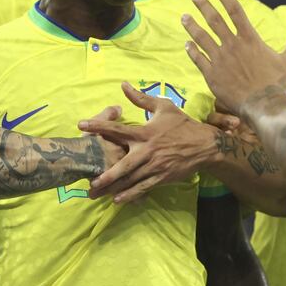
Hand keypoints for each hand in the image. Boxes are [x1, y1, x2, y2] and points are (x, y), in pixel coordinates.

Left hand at [81, 82, 217, 202]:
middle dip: (106, 173)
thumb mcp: (163, 107)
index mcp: (145, 132)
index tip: (81, 125)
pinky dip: (130, 194)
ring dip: (113, 187)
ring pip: (131, 179)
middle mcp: (147, 150)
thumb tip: (123, 85)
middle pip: (123, 164)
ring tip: (96, 194)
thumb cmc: (182, 125)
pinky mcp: (162, 177)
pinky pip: (144, 187)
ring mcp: (155, 166)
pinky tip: (118, 200)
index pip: (118, 129)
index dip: (99, 126)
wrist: (204, 145)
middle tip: (89, 180)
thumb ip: (141, 98)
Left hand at [182, 0, 285, 117]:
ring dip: (192, 26)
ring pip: (202, 38)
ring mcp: (220, 60)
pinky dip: (192, 51)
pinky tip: (186, 44)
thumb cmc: (278, 85)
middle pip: (215, 20)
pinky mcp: (212, 75)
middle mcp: (232, 46)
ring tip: (184, 17)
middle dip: (204, 6)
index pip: (236, 12)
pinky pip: (198, 60)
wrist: (263, 106)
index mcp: (250, 39)